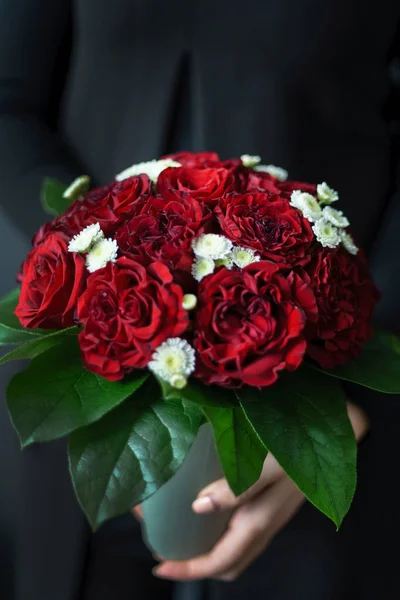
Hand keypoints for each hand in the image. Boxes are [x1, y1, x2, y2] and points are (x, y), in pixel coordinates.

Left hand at [153, 402, 368, 581]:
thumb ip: (238, 486)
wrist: (333, 434)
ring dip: (204, 546)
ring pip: (232, 548)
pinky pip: (239, 530)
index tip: (159, 566)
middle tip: (164, 544)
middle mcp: (262, 525)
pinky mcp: (270, 504)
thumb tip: (198, 506)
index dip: (188, 569)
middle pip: (225, 563)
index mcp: (259, 521)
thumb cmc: (301, 447)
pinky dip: (217, 529)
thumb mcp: (270, 464)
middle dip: (193, 562)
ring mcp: (268, 516)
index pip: (219, 561)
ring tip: (178, 526)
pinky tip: (204, 504)